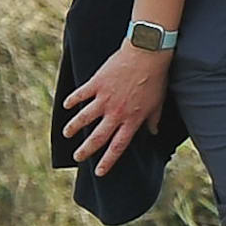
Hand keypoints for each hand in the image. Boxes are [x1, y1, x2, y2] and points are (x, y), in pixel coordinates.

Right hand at [62, 44, 173, 167]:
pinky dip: (72, 101)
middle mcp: (116, 113)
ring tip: (66, 133)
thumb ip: (153, 119)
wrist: (147, 53)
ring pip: (83, 118)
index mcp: (132, 119)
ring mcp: (104, 98)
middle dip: (85, 150)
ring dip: (73, 127)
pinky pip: (80, 95)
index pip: (118, 146)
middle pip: (97, 137)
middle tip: (77, 157)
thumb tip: (153, 132)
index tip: (99, 172)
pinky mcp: (96, 84)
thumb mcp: (159, 102)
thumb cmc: (156, 78)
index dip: (108, 161)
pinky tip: (66, 105)